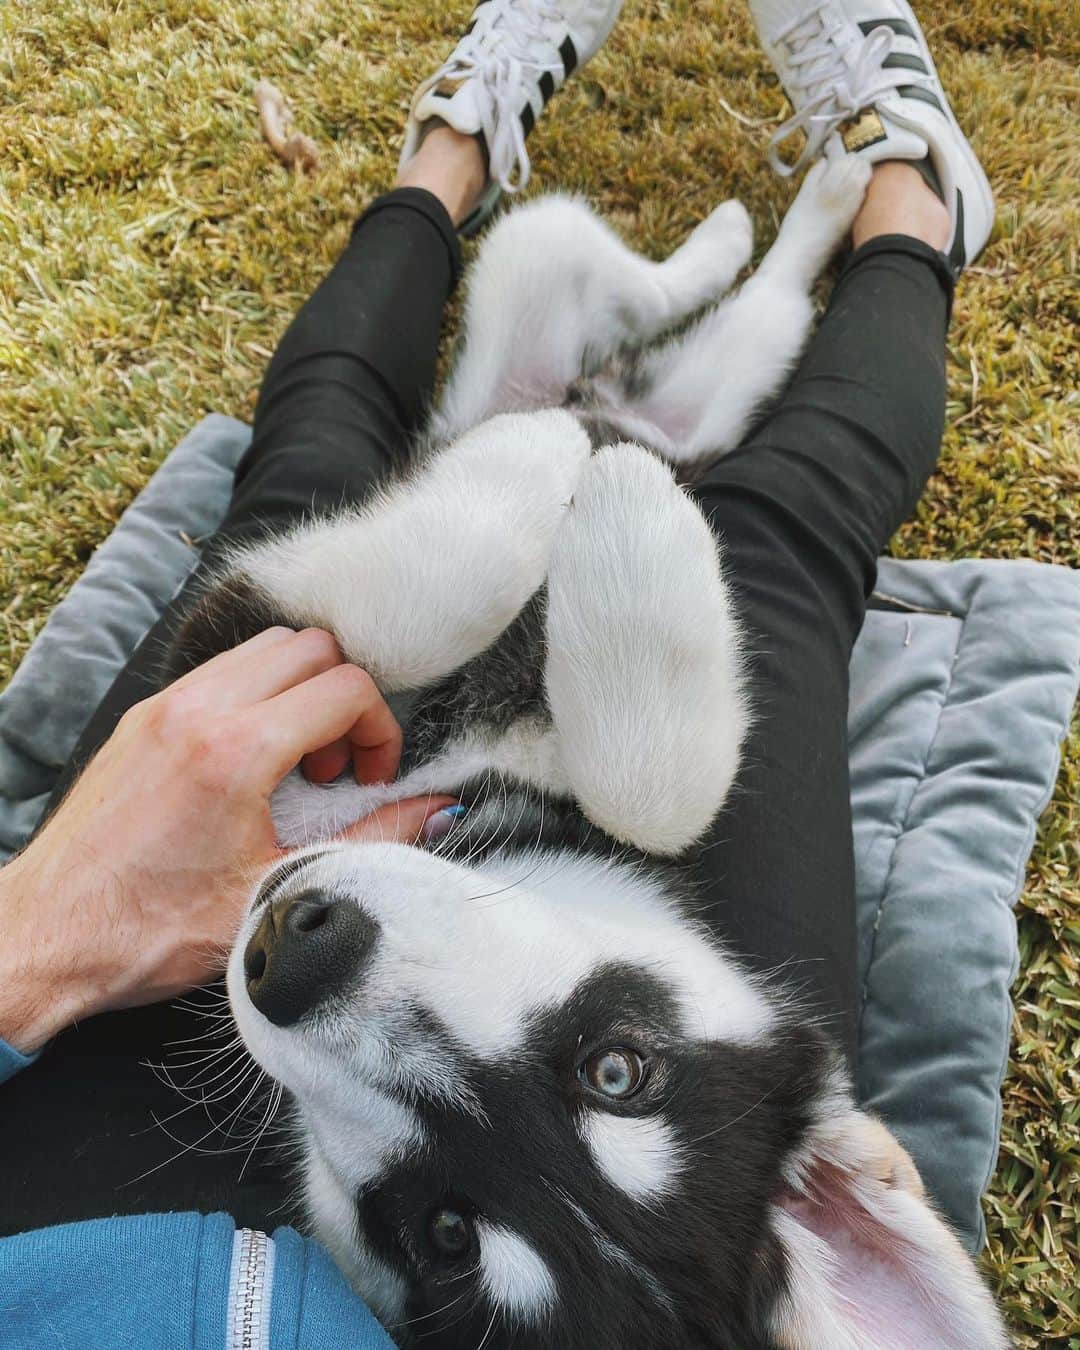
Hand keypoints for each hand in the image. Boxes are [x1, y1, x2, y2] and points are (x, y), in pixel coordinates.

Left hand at [0, 629, 452, 1052]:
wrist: (48, 936)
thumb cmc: (150, 929)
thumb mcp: (280, 889)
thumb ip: (373, 841)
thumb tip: (436, 811)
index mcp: (236, 751)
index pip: (345, 687)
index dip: (381, 728)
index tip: (372, 776)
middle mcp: (198, 711)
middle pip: (311, 648)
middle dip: (345, 700)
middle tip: (339, 766)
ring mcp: (164, 706)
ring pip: (264, 647)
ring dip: (301, 690)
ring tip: (298, 762)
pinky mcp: (142, 718)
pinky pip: (220, 670)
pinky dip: (257, 693)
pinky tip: (255, 757)